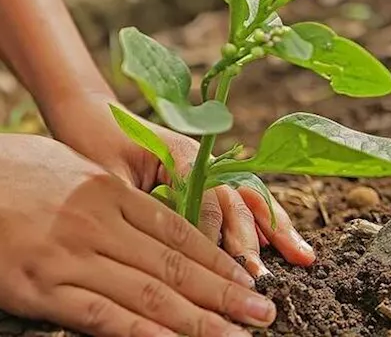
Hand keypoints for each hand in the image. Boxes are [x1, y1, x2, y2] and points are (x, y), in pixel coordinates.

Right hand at [0, 129, 275, 336]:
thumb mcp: (55, 164)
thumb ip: (94, 191)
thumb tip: (123, 207)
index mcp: (102, 189)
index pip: (175, 231)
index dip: (216, 259)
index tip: (246, 278)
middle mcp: (96, 221)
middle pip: (175, 265)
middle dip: (225, 293)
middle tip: (266, 314)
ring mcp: (69, 255)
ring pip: (151, 295)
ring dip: (202, 320)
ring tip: (238, 335)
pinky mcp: (40, 286)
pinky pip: (105, 318)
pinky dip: (148, 335)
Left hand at [46, 94, 315, 276]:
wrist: (88, 111)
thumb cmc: (91, 140)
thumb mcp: (107, 175)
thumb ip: (136, 205)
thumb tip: (154, 248)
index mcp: (179, 154)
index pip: (206, 200)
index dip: (212, 237)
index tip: (216, 271)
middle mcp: (201, 158)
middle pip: (235, 201)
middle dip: (251, 241)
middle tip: (260, 279)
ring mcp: (207, 166)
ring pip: (247, 199)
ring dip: (274, 229)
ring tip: (303, 258)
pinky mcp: (204, 176)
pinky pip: (239, 199)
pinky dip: (263, 221)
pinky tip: (283, 244)